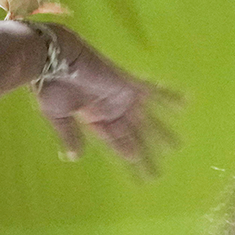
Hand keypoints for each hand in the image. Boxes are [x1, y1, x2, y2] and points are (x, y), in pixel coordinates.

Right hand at [35, 30, 179, 175]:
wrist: (51, 58)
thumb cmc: (50, 87)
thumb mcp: (57, 116)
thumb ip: (70, 135)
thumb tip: (74, 157)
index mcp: (96, 118)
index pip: (117, 142)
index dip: (129, 157)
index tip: (140, 176)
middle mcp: (112, 109)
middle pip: (134, 135)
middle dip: (146, 153)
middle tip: (159, 173)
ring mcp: (122, 96)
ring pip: (147, 118)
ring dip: (161, 132)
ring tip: (177, 146)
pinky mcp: (128, 83)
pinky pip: (152, 90)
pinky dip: (167, 97)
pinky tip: (184, 105)